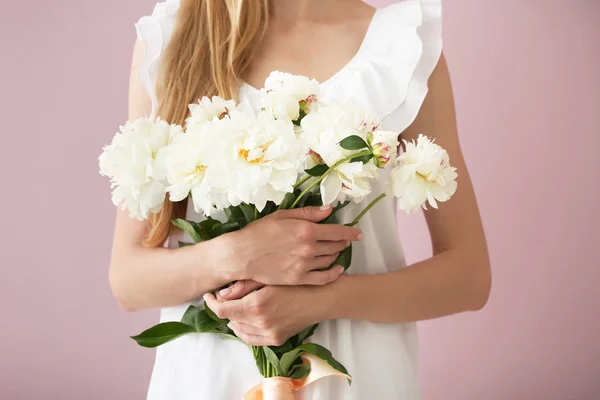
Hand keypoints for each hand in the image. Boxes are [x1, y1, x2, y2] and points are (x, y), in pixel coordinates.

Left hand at [204, 284, 331, 345]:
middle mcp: (261, 322)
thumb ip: (243, 286)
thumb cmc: (296, 281)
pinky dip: (243, 331)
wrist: (321, 297)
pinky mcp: (276, 340)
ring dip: (232, 319)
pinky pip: (252, 339)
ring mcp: (269, 334)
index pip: (222, 310)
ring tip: (233, 307)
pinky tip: (244, 321)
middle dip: (223, 308)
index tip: (208, 295)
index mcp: (257, 304)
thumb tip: (221, 294)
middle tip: (222, 297)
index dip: (211, 303)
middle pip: (229, 320)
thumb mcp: (268, 277)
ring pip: (239, 330)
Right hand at [227, 205, 360, 285]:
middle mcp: (309, 248)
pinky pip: (323, 278)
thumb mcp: (282, 216)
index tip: (357, 233)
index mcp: (306, 230)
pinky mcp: (298, 279)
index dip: (350, 232)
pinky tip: (336, 269)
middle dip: (343, 242)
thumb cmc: (259, 232)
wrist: (241, 255)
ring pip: (330, 260)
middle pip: (336, 246)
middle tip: (344, 240)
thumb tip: (328, 209)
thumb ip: (308, 213)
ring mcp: (304, 265)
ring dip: (336, 254)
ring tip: (336, 251)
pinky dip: (333, 273)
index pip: (337, 231)